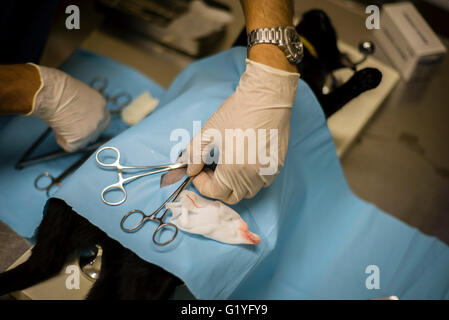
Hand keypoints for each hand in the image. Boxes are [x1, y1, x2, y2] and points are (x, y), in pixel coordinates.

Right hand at [28, 64, 109, 151]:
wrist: (51, 93)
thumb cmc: (60, 89)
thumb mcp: (82, 95)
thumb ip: (87, 107)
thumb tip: (81, 116)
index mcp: (102, 106)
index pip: (103, 121)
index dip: (92, 124)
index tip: (83, 124)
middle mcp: (100, 120)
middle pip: (95, 134)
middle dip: (84, 133)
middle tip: (70, 127)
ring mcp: (90, 131)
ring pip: (82, 141)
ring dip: (71, 135)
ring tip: (60, 121)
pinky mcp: (78, 141)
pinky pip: (69, 145)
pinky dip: (60, 139)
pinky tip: (56, 127)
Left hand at [186, 59, 298, 203]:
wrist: (266, 97)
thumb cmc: (237, 112)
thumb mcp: (208, 132)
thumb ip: (194, 154)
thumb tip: (189, 169)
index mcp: (234, 170)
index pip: (215, 192)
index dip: (201, 184)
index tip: (197, 171)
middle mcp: (253, 176)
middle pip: (231, 196)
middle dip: (217, 188)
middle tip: (209, 170)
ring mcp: (268, 171)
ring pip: (248, 191)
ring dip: (234, 185)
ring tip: (227, 165)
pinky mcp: (278, 164)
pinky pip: (262, 182)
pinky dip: (250, 179)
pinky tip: (244, 161)